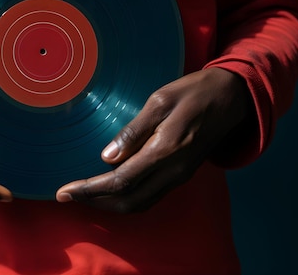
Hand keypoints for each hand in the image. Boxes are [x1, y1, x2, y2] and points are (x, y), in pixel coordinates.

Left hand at [56, 68, 251, 212]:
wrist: (232, 98)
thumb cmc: (194, 92)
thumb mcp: (159, 101)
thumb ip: (134, 131)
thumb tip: (107, 157)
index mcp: (165, 151)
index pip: (120, 181)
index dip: (89, 190)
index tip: (64, 191)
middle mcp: (173, 171)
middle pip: (128, 202)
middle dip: (94, 203)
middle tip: (67, 195)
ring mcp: (179, 176)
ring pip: (139, 204)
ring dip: (109, 205)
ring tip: (84, 194)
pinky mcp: (182, 174)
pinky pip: (150, 197)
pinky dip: (127, 199)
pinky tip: (111, 188)